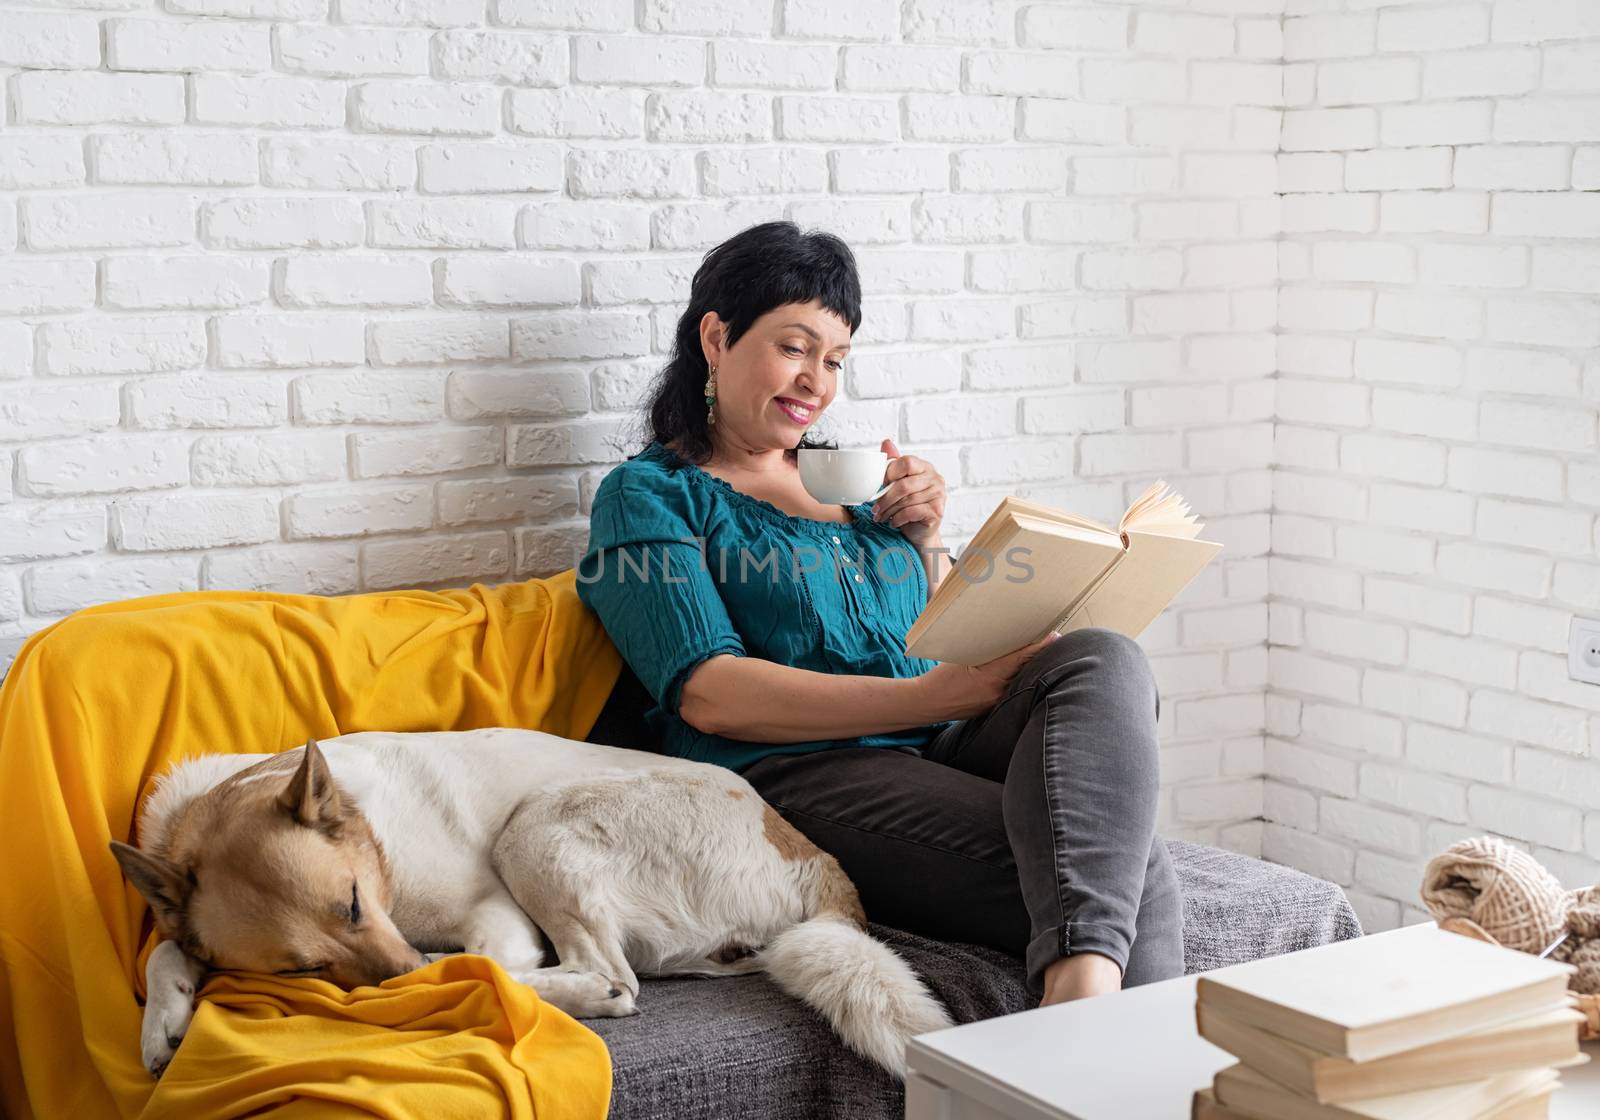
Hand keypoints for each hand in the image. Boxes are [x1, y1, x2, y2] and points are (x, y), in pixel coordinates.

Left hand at [873, 438, 946, 550]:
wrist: (920, 531)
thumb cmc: (908, 506)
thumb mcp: (899, 483)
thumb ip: (893, 464)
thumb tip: (886, 442)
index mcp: (925, 467)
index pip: (907, 462)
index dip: (890, 473)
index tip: (880, 486)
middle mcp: (935, 478)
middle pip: (904, 485)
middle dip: (885, 499)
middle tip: (875, 509)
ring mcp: (939, 494)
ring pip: (906, 500)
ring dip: (889, 511)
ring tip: (881, 517)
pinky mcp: (937, 511)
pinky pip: (912, 512)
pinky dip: (898, 519)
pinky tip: (894, 522)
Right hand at [917, 632, 1060, 721]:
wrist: (926, 703)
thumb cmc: (940, 678)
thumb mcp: (962, 659)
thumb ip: (986, 653)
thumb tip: (1006, 643)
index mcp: (989, 677)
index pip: (1020, 658)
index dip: (1039, 646)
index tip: (1054, 636)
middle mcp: (996, 692)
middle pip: (1025, 670)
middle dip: (1037, 656)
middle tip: (1051, 639)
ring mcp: (995, 703)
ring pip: (1019, 682)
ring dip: (1028, 668)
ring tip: (1038, 653)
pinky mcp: (992, 709)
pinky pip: (1010, 691)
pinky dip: (1016, 680)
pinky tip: (1019, 672)